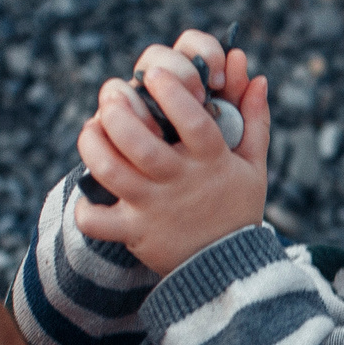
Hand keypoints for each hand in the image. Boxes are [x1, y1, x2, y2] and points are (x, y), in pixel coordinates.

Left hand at [72, 29, 273, 276]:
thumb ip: (255, 120)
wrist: (229, 270)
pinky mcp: (134, 233)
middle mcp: (179, 181)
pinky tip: (90, 192)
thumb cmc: (237, 208)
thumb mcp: (254, 165)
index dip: (172, 91)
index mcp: (211, 160)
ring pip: (110, 170)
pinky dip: (85, 208)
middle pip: (139, 142)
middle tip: (111, 96)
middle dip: (117, 112)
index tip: (154, 74)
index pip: (192, 120)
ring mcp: (153, 207)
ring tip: (92, 130)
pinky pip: (96, 221)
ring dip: (92, 144)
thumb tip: (258, 78)